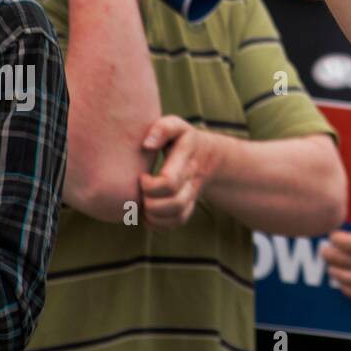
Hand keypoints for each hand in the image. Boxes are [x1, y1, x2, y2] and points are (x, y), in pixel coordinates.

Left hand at [139, 114, 219, 229]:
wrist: (209, 155)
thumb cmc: (183, 139)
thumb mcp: (177, 126)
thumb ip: (163, 128)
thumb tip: (146, 144)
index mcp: (187, 160)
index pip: (169, 182)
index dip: (150, 186)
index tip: (142, 177)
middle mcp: (192, 180)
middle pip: (174, 204)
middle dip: (150, 204)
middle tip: (141, 192)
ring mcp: (191, 195)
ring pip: (177, 217)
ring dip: (154, 216)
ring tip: (144, 204)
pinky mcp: (188, 206)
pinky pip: (177, 223)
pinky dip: (159, 224)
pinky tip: (149, 214)